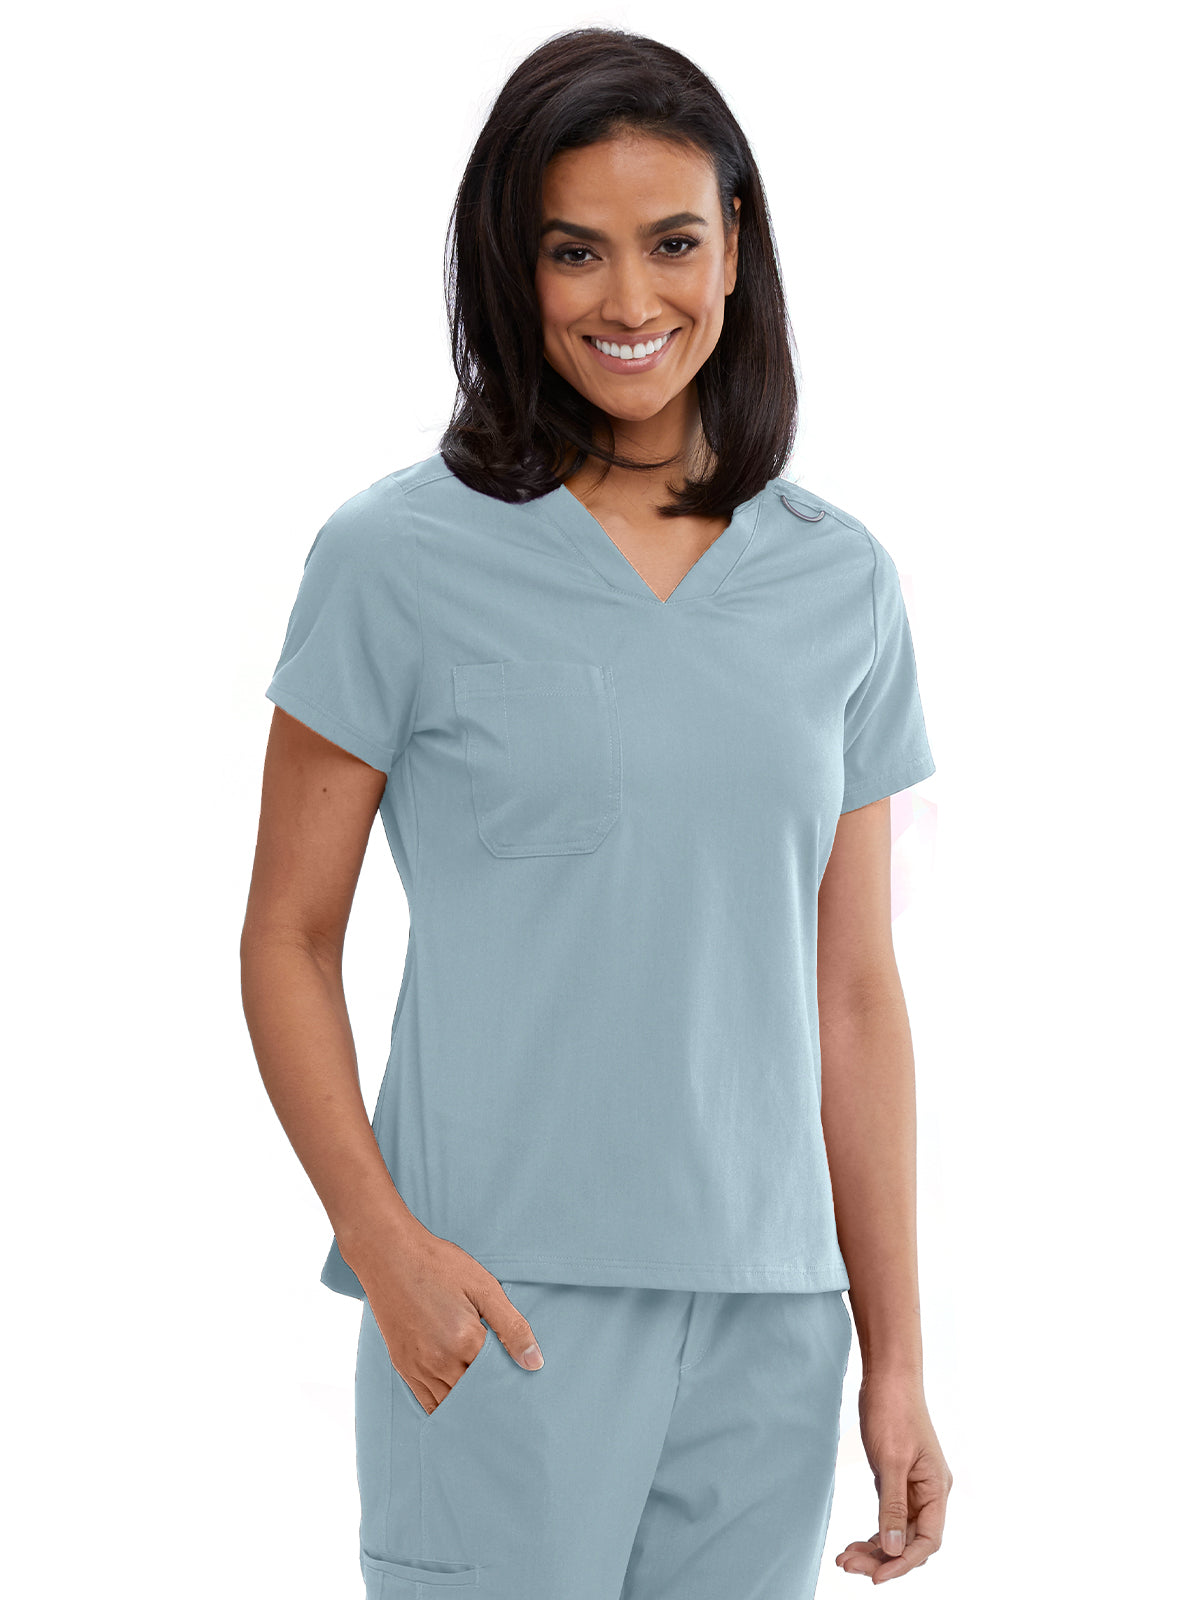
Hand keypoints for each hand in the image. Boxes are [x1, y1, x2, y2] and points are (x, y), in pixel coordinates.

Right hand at [353, 1232, 544, 1414]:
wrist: (389, 1255)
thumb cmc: (439, 1265)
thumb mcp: (483, 1287)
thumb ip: (511, 1326)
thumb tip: (535, 1363)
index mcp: (465, 1341)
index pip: (498, 1379)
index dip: (512, 1382)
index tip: (524, 1386)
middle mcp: (440, 1361)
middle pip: (476, 1396)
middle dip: (493, 1396)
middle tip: (510, 1398)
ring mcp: (418, 1368)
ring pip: (452, 1405)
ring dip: (470, 1405)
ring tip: (488, 1401)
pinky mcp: (403, 1367)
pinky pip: (428, 1404)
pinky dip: (446, 1407)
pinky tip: (459, 1403)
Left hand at [835, 1371, 951, 1583]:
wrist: (887, 1376)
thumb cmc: (894, 1412)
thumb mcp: (892, 1460)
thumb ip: (893, 1506)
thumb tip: (893, 1549)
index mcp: (937, 1489)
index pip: (927, 1540)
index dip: (904, 1562)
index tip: (876, 1577)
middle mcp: (928, 1492)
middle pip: (910, 1540)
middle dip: (882, 1557)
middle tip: (848, 1564)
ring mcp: (912, 1487)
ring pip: (897, 1531)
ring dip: (874, 1548)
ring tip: (844, 1558)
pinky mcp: (895, 1479)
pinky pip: (888, 1516)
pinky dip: (873, 1531)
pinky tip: (855, 1542)